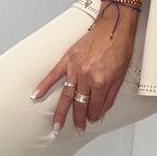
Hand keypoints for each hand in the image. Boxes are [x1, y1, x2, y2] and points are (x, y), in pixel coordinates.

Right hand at [33, 4, 137, 133]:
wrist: (114, 26)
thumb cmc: (120, 48)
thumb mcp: (121, 75)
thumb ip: (110, 96)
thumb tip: (101, 112)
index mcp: (101, 81)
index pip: (95, 106)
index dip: (93, 116)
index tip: (92, 121)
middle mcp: (86, 76)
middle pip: (79, 103)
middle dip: (78, 119)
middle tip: (77, 129)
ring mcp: (75, 68)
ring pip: (66, 95)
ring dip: (61, 112)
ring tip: (56, 125)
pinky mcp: (68, 59)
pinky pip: (53, 75)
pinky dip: (43, 86)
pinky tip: (36, 96)